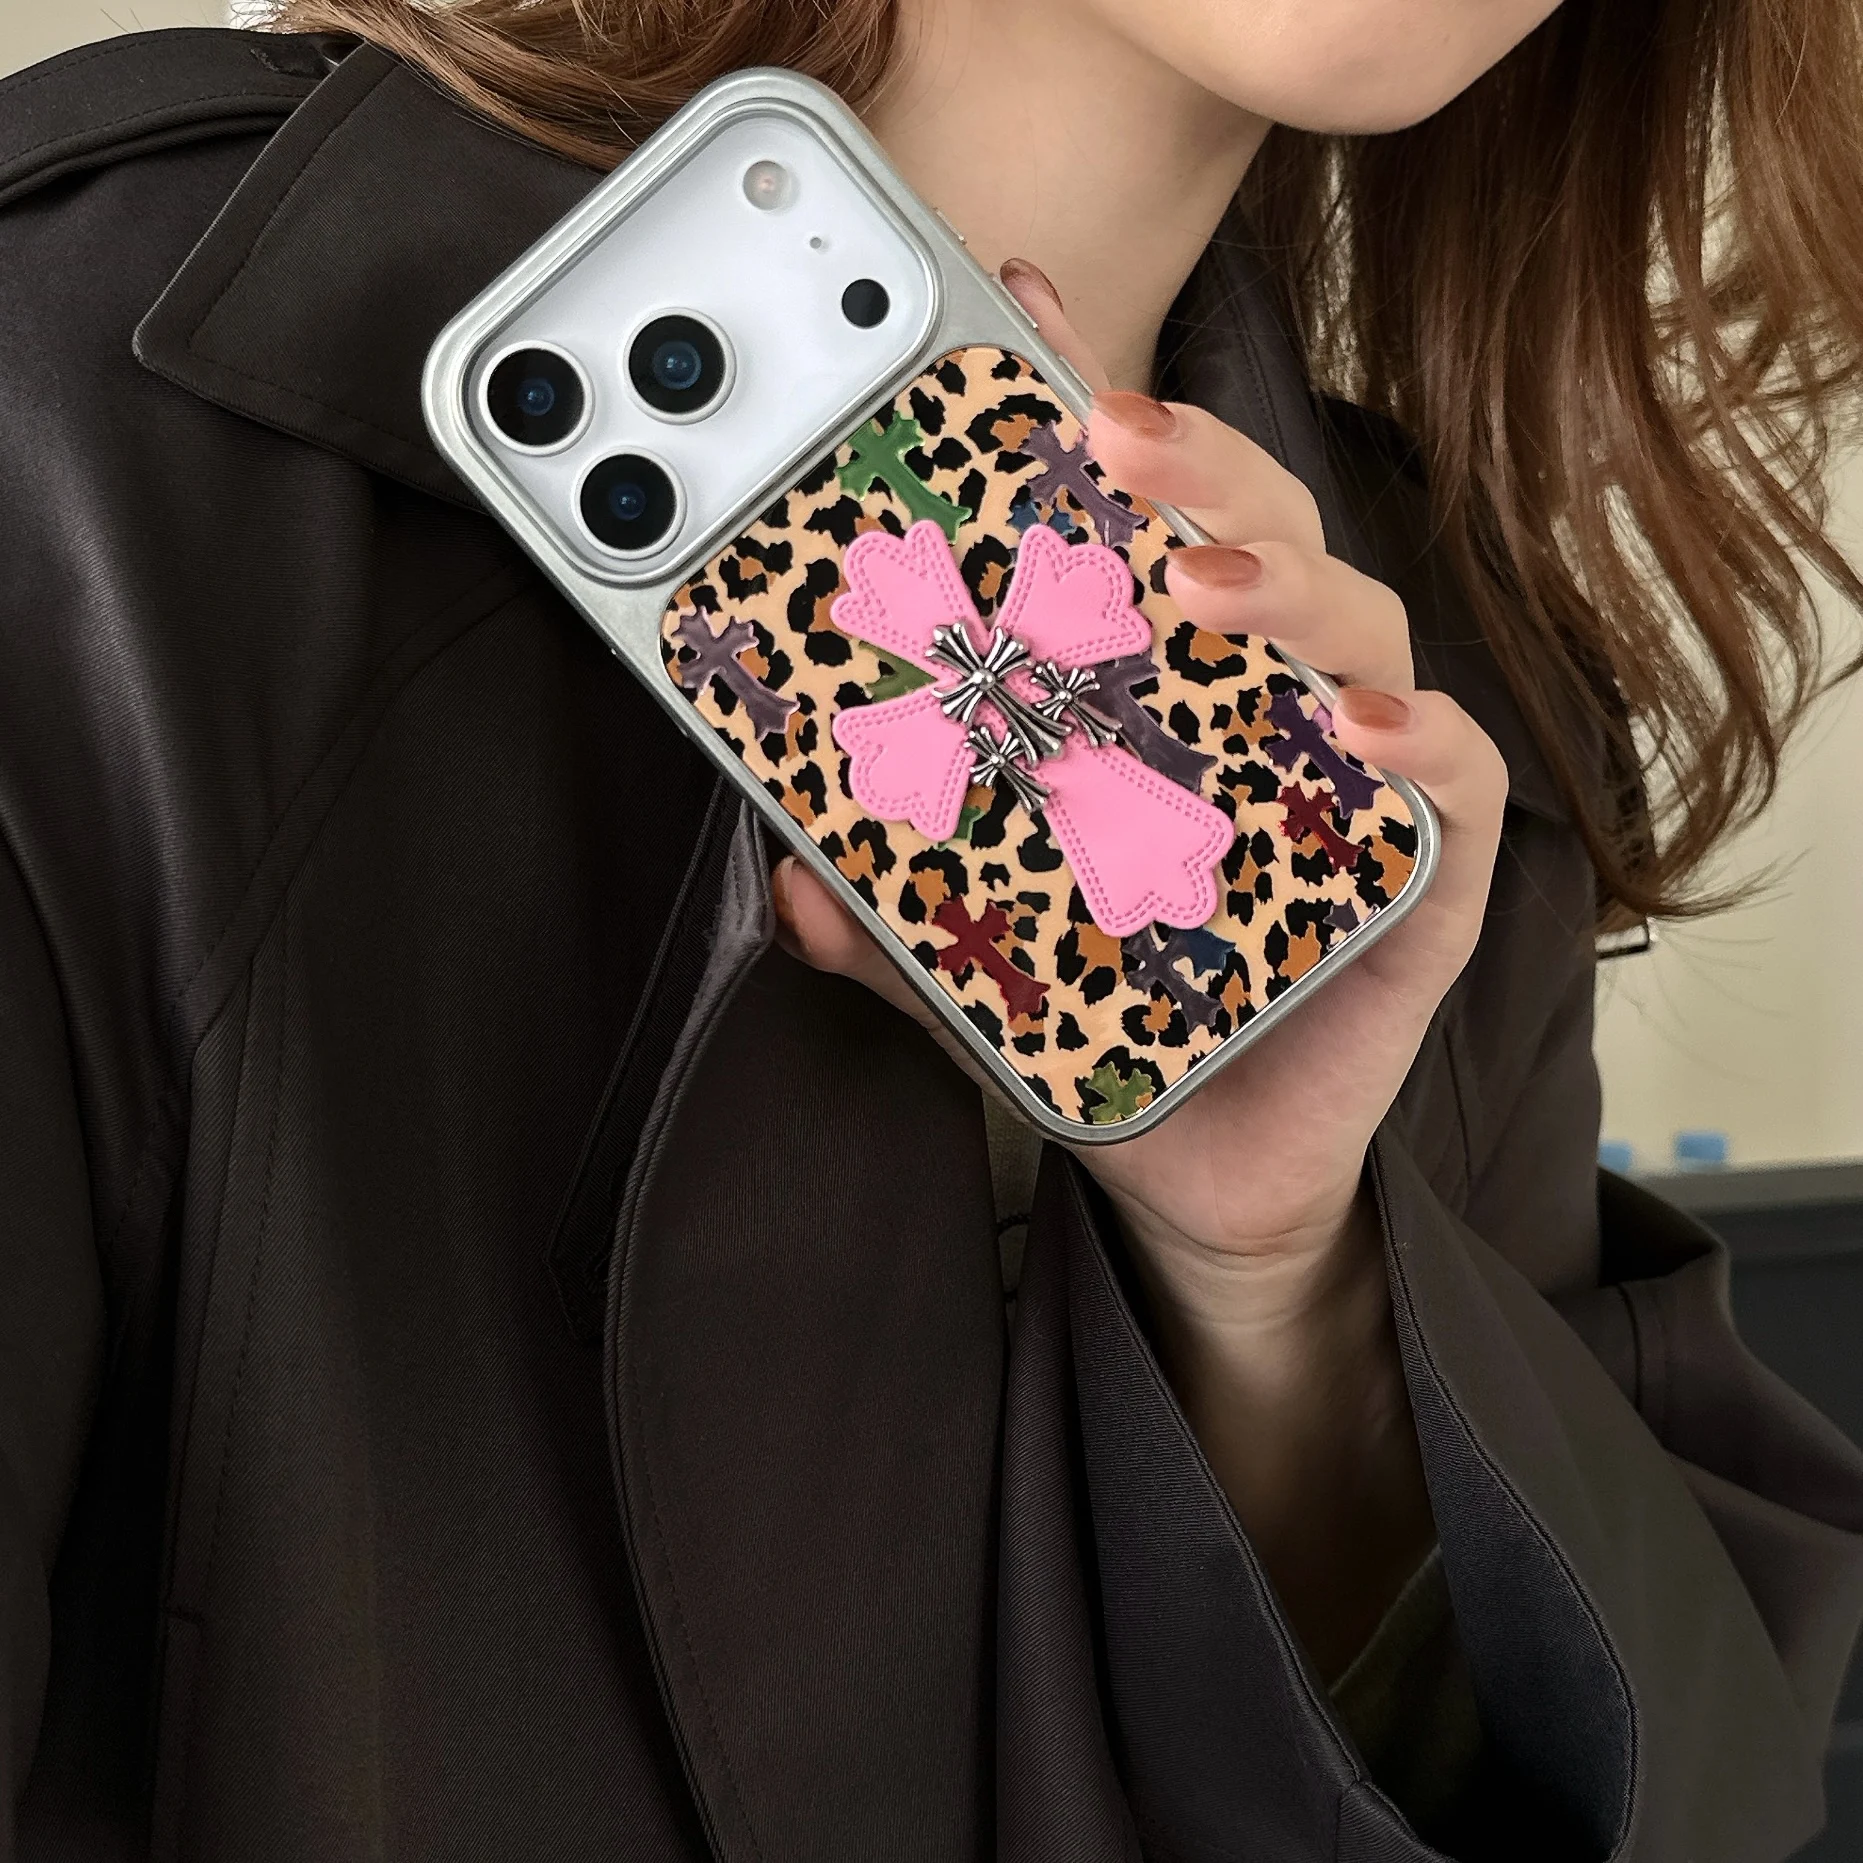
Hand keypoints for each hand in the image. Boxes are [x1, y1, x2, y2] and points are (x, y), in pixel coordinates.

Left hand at [773, 261, 1507, 1668]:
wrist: (1197, 1168)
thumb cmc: (1096, 1023)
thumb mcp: (963, 964)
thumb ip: (885, 917)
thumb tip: (790, 875)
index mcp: (1147, 685)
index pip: (1126, 519)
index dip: (1081, 407)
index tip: (1016, 321)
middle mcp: (1256, 700)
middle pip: (1249, 531)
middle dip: (1189, 465)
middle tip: (1110, 442)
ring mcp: (1351, 776)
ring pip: (1355, 622)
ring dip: (1284, 584)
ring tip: (1202, 590)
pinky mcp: (1426, 873)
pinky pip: (1452, 780)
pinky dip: (1419, 741)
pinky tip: (1355, 734)